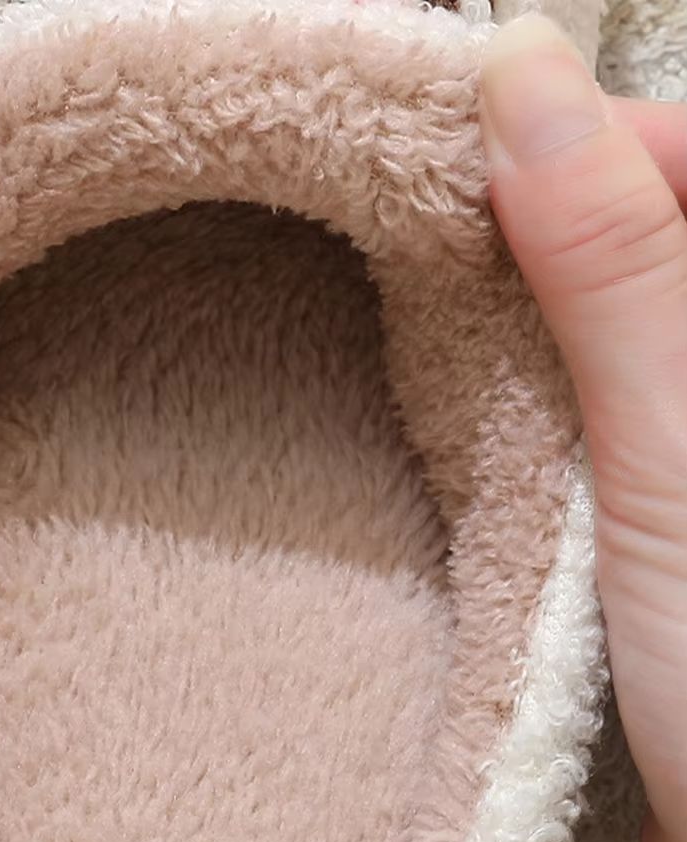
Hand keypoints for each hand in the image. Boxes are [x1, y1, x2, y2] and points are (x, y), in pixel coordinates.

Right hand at [481, 15, 686, 841]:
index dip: (579, 133)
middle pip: (622, 241)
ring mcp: (670, 452)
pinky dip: (494, 407)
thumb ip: (620, 268)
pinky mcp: (628, 519)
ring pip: (575, 336)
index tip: (459, 142)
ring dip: (494, 324)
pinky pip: (553, 422)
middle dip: (518, 228)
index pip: (681, 155)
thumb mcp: (680, 452)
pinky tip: (446, 413)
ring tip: (416, 319)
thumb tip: (529, 88)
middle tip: (416, 232)